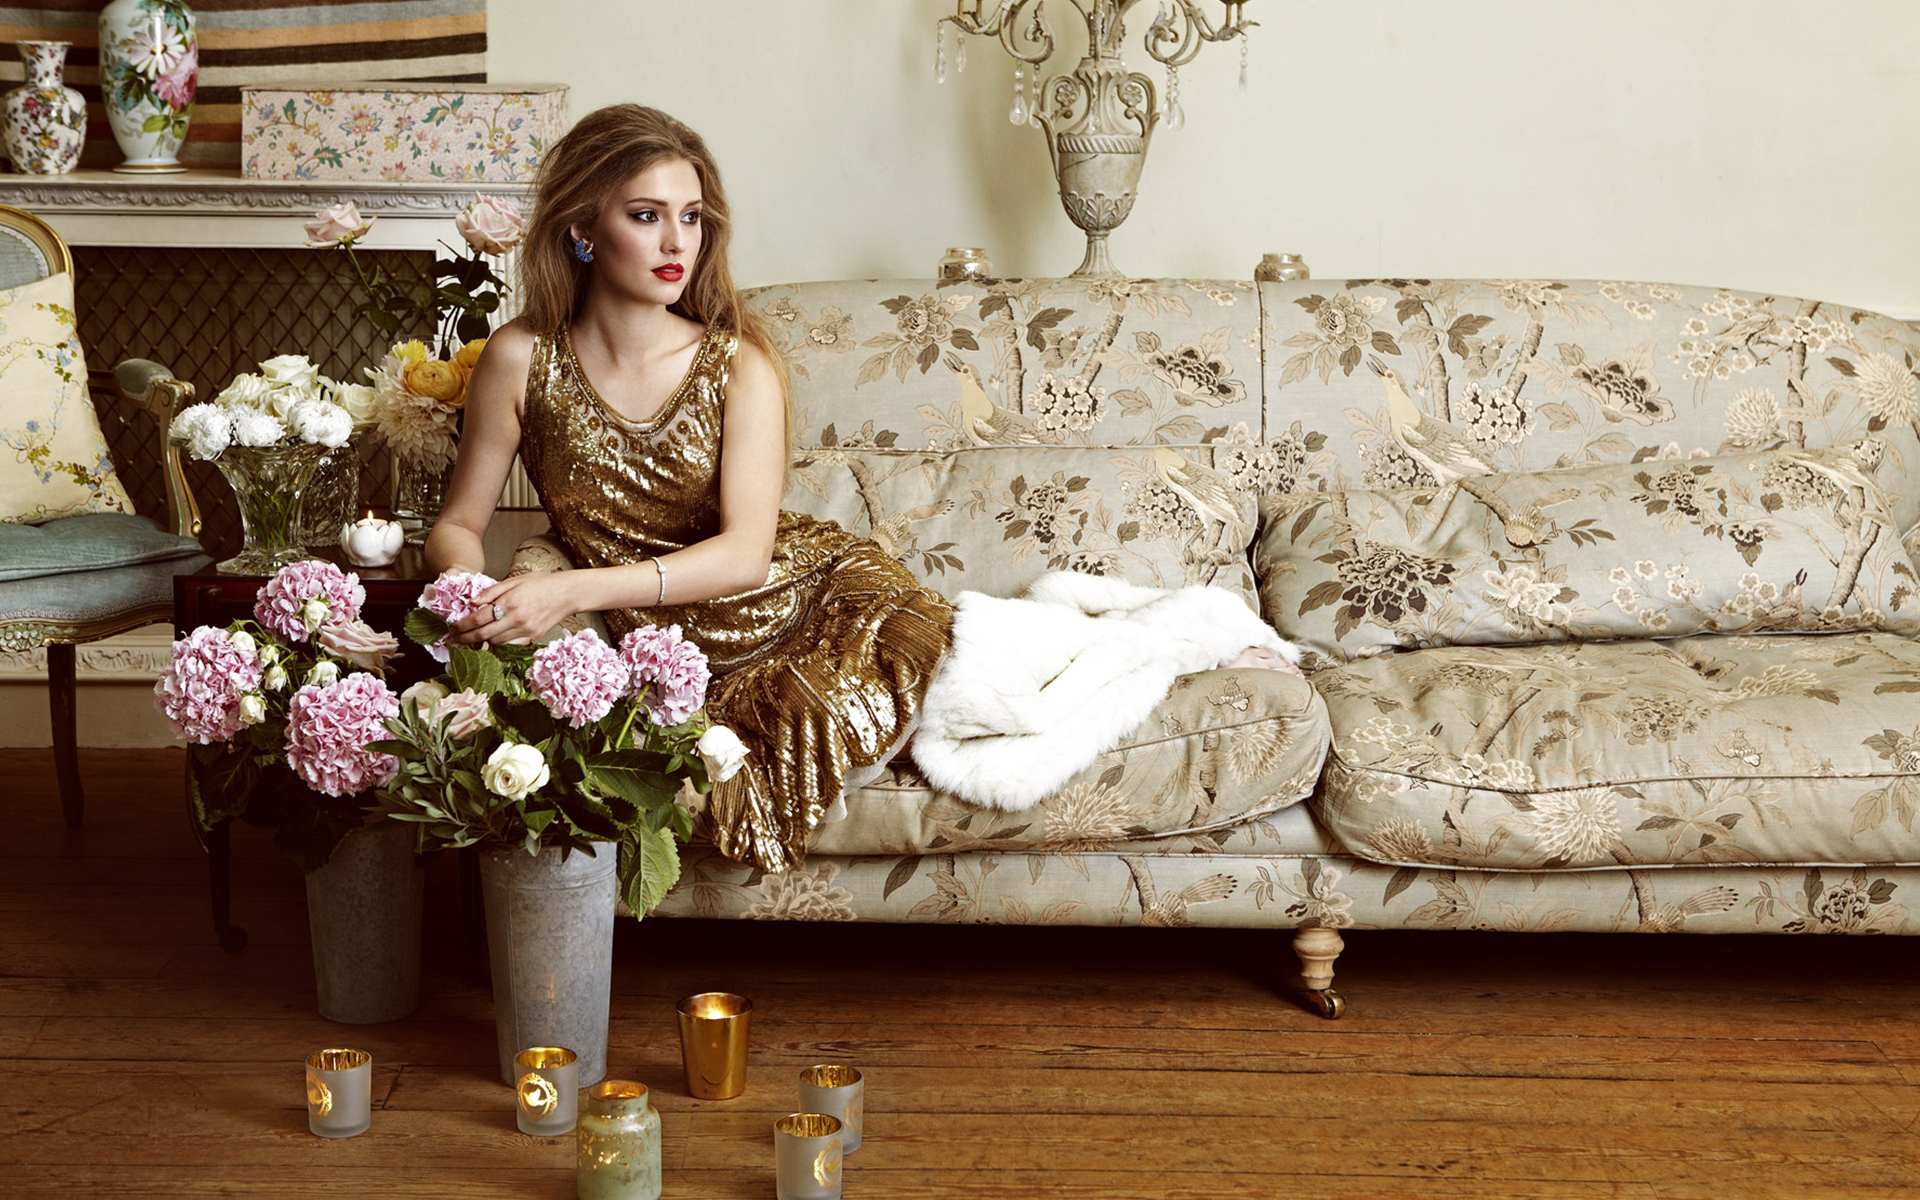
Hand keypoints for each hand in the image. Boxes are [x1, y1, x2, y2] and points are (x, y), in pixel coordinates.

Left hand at [448, 572, 582, 646]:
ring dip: (481, 641)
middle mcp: (516, 618)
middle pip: (483, 634)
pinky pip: (509, 646)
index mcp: (509, 602)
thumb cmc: (540, 584)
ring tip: (471, 639)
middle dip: (465, 638)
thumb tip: (471, 602)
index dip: (462, 626)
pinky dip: (498, 644)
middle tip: (453, 640)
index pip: (478, 618)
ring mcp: (525, 630)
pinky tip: (491, 640)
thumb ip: (491, 592)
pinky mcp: (532, 637)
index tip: (452, 629)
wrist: (566, 594)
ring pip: (495, 642)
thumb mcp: (514, 581)